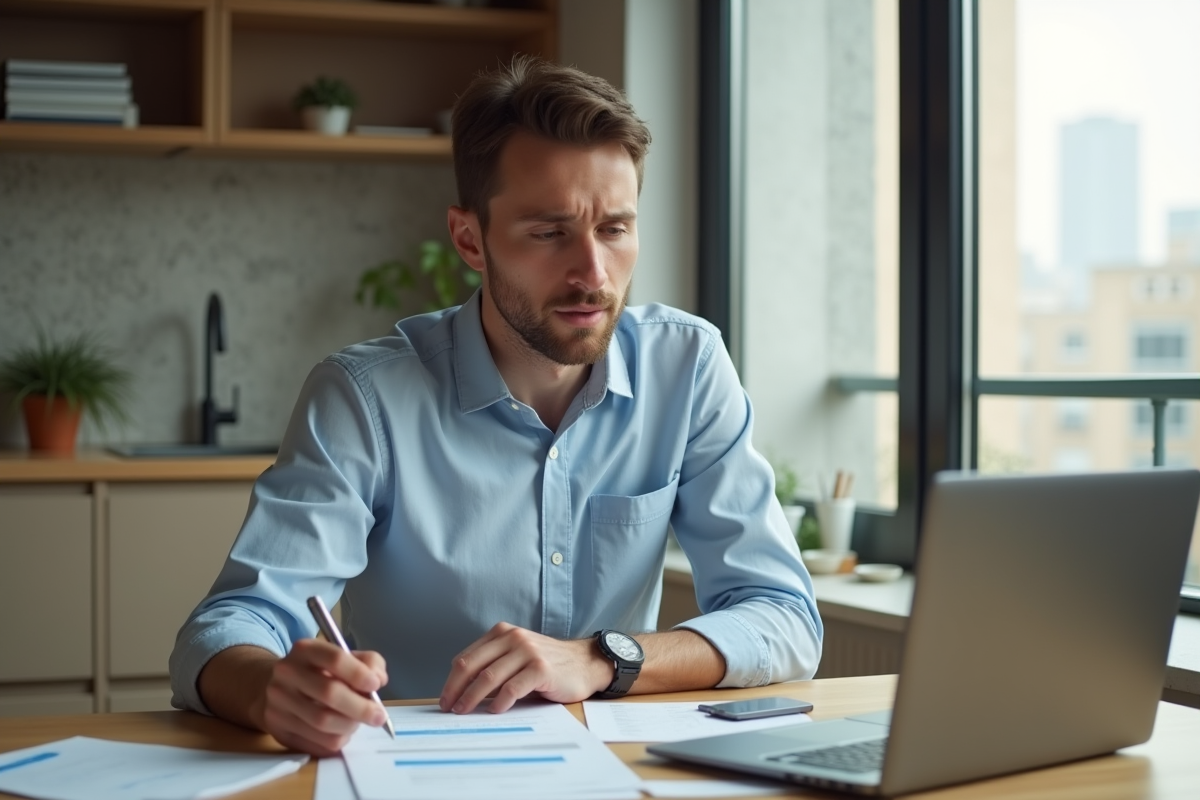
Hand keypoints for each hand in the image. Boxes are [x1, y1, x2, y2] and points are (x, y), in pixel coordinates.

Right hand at [258, 638, 388, 755]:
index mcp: (305, 650)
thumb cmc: (319, 672)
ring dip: (349, 726)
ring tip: (357, 722)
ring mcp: (278, 703)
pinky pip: (315, 743)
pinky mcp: (277, 730)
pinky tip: (341, 732)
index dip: (359, 673)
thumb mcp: (344, 658)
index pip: (335, 659)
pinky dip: (337, 740)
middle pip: (329, 693)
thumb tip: (378, 680)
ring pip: (322, 722)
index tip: (376, 685)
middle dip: (360, 708)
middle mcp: (287, 673)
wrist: (275, 689)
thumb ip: (368, 663)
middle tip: (379, 716)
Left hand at [439, 622, 610, 713]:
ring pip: (488, 677)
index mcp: (503, 633)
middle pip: (472, 665)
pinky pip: (512, 688)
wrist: (585, 663)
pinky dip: (499, 702)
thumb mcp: (517, 657)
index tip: (446, 698)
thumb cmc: (548, 665)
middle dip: (455, 689)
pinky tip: (494, 711)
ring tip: (464, 711)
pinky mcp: (541, 669)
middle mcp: (513, 638)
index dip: (452, 680)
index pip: (467, 657)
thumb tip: (463, 691)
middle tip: (448, 707)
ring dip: (472, 698)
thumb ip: (494, 666)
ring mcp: (528, 651)